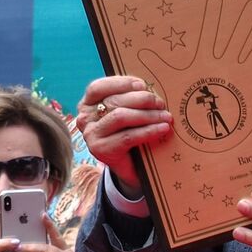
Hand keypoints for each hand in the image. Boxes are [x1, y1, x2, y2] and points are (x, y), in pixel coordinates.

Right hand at [75, 76, 172, 197]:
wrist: (128, 168)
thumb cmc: (128, 133)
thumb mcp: (126, 113)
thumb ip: (130, 99)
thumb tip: (149, 87)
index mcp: (87, 104)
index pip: (99, 87)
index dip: (121, 83)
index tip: (143, 84)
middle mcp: (85, 119)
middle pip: (114, 101)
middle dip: (141, 99)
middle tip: (161, 103)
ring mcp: (91, 135)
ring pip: (121, 117)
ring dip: (147, 115)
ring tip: (165, 117)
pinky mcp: (101, 150)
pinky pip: (129, 136)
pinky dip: (149, 131)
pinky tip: (162, 129)